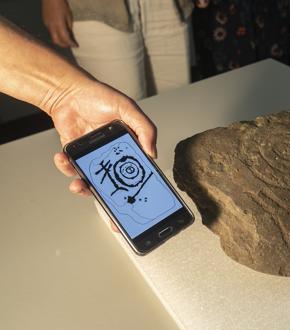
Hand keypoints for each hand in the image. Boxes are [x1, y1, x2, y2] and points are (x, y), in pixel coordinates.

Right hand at [42, 0, 77, 47]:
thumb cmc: (62, 5)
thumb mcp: (69, 16)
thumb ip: (69, 27)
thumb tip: (70, 35)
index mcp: (59, 25)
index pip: (65, 39)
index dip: (71, 44)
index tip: (76, 46)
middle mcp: (51, 26)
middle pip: (56, 41)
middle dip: (64, 45)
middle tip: (70, 45)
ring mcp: (47, 24)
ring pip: (53, 37)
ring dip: (60, 40)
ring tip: (67, 40)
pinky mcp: (45, 21)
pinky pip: (51, 31)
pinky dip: (56, 34)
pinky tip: (61, 32)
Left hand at [48, 78, 156, 196]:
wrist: (68, 92)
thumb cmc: (99, 96)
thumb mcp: (128, 108)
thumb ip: (144, 128)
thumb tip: (152, 153)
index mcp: (128, 145)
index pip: (136, 168)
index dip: (137, 184)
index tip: (136, 195)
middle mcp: (111, 154)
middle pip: (113, 181)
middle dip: (109, 196)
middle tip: (107, 202)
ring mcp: (93, 156)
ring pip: (91, 181)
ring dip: (83, 187)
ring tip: (78, 185)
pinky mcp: (75, 155)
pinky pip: (71, 168)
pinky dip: (65, 167)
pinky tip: (63, 158)